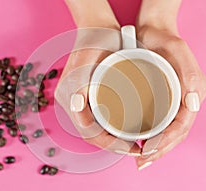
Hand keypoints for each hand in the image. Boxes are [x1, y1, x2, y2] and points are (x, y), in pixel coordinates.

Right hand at [54, 0, 141, 155]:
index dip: (109, 143)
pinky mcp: (87, 97)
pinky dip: (111, 129)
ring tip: (134, 141)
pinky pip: (97, 119)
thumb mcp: (88, 57)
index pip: (88, 130)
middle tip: (136, 147)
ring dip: (113, 139)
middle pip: (91, 133)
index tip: (130, 146)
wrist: (96, 27)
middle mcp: (71, 101)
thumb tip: (77, 107)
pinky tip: (126, 128)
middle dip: (113, 145)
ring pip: (95, 129)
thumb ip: (78, 82)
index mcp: (69, 95)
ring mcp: (78, 100)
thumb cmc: (96, 39)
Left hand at [135, 24, 205, 169]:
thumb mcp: (178, 52)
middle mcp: (184, 100)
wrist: (153, 30)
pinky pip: (159, 121)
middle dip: (159, 150)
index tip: (149, 153)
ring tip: (141, 158)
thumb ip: (190, 76)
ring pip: (167, 130)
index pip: (182, 126)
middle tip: (142, 163)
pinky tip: (141, 140)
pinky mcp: (161, 98)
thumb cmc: (165, 40)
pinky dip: (151, 134)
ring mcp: (173, 100)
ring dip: (156, 147)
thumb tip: (193, 106)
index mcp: (192, 93)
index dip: (166, 142)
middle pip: (175, 133)